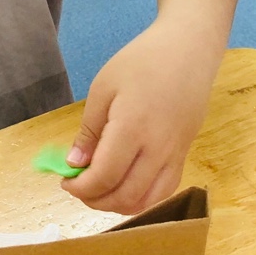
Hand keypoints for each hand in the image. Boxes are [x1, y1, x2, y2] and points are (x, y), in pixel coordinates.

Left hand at [61, 21, 212, 214]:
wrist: (189, 49)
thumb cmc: (141, 61)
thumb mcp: (103, 87)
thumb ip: (89, 130)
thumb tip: (75, 164)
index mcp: (132, 128)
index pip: (104, 177)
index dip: (81, 188)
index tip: (66, 182)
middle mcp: (157, 149)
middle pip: (125, 196)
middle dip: (95, 200)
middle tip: (79, 187)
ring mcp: (175, 154)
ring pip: (147, 201)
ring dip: (119, 205)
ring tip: (101, 189)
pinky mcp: (185, 154)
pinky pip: (165, 191)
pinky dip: (142, 199)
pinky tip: (125, 185)